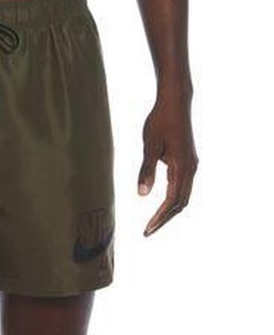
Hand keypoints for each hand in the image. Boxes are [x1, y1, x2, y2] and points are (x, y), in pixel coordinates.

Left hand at [138, 94, 197, 236]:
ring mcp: (191, 165)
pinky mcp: (188, 160)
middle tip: (148, 231)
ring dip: (170, 210)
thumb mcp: (149, 145)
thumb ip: (146, 170)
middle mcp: (191, 169)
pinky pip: (183, 186)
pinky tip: (162, 201)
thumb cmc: (160, 121)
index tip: (147, 229)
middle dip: (165, 219)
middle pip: (181, 203)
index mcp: (182, 168)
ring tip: (154, 221)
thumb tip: (142, 195)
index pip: (172, 202)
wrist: (175, 103)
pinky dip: (174, 198)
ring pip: (184, 195)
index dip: (160, 218)